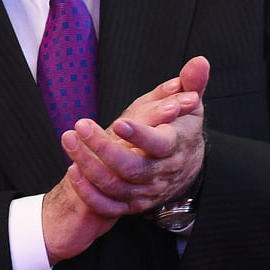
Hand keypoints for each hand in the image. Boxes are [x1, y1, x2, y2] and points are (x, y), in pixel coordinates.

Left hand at [40, 57, 208, 262]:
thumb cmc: (180, 127)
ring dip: (88, 166)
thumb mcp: (189, 102)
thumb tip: (199, 62)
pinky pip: (108, 207)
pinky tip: (73, 171)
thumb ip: (191, 83)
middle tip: (80, 126)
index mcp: (175, 146)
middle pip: (131, 168)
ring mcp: (146, 191)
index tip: (119, 123)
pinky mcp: (132, 204)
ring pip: (115, 186)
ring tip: (70, 141)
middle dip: (103, 148)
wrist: (185, 166)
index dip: (140, 136)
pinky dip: (89, 193)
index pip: (159, 144)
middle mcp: (161, 172)